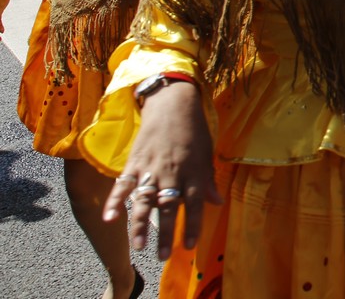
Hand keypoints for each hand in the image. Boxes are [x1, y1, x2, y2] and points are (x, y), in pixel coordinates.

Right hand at [103, 81, 219, 260]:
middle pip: (169, 207)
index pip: (195, 204)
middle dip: (166, 233)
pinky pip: (123, 185)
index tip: (189, 246)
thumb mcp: (207, 154)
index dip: (192, 225)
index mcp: (194, 171)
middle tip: (162, 257)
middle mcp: (173, 172)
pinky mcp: (134, 163)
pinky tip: (110, 218)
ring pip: (144, 201)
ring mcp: (152, 168)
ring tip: (138, 247)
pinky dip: (115, 201)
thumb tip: (216, 202)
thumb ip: (209, 180)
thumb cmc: (194, 131)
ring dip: (140, 225)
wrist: (172, 105)